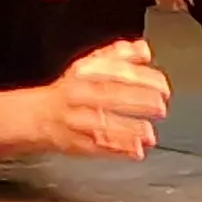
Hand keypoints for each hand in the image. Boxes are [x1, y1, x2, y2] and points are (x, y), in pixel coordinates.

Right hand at [33, 38, 170, 158]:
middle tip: (160, 106)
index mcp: (85, 73)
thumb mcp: (91, 65)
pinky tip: (135, 151)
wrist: (38, 115)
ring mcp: (75, 119)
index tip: (162, 85)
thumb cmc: (70, 90)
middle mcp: (78, 94)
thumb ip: (119, 55)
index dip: (141, 77)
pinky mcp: (75, 143)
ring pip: (101, 123)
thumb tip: (143, 49)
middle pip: (108, 95)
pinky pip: (97, 146)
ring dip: (128, 129)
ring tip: (149, 133)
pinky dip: (117, 150)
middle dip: (137, 101)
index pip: (114, 71)